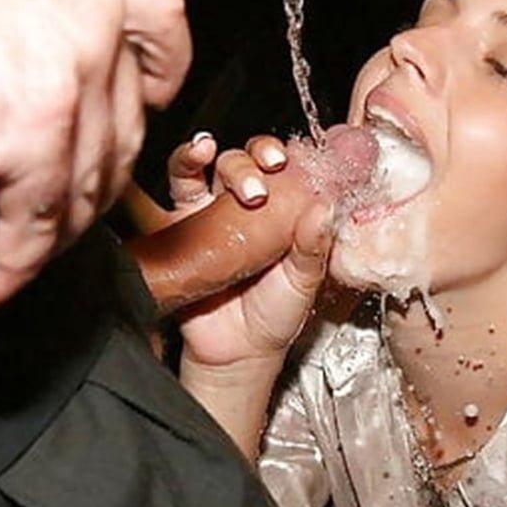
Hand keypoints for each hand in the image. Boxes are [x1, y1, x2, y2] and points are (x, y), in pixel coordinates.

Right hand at [0, 0, 191, 304]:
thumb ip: (17, 6)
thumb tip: (25, 69)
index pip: (158, 19)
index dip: (160, 72)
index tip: (154, 102)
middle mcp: (86, 2)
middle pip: (127, 116)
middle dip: (97, 176)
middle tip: (60, 213)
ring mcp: (68, 61)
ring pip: (92, 174)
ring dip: (59, 228)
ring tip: (22, 255)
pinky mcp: (29, 120)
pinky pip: (39, 211)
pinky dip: (19, 256)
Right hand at [168, 135, 333, 368]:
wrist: (237, 352)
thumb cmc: (276, 312)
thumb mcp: (305, 280)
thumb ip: (315, 246)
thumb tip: (325, 208)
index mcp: (285, 209)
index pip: (289, 166)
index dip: (294, 155)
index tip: (299, 159)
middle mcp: (249, 203)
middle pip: (250, 160)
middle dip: (258, 160)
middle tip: (270, 174)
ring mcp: (214, 209)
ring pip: (216, 164)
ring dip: (229, 160)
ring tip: (243, 183)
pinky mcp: (181, 220)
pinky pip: (181, 182)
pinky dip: (187, 160)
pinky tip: (197, 154)